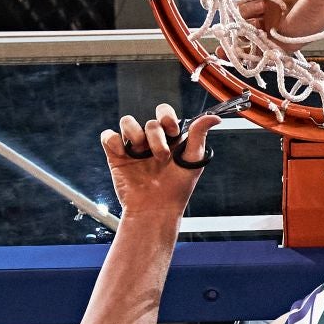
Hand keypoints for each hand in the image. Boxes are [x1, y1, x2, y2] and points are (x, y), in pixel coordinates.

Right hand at [99, 103, 221, 215]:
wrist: (156, 210)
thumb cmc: (177, 189)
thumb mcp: (193, 160)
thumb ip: (199, 135)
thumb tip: (215, 117)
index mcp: (169, 138)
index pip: (164, 112)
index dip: (167, 116)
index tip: (173, 131)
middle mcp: (151, 140)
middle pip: (150, 122)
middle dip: (156, 137)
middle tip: (162, 157)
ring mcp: (133, 148)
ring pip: (127, 121)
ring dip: (134, 133)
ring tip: (141, 153)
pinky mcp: (117, 156)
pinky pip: (108, 136)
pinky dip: (113, 140)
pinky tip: (124, 154)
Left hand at [233, 0, 323, 45]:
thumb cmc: (312, 18)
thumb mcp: (288, 42)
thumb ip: (266, 48)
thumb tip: (246, 54)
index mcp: (275, 40)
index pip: (250, 47)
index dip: (237, 48)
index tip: (223, 50)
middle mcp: (268, 24)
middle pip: (241, 28)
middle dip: (239, 28)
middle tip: (243, 24)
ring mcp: (265, 5)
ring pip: (240, 10)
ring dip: (245, 8)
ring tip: (261, 4)